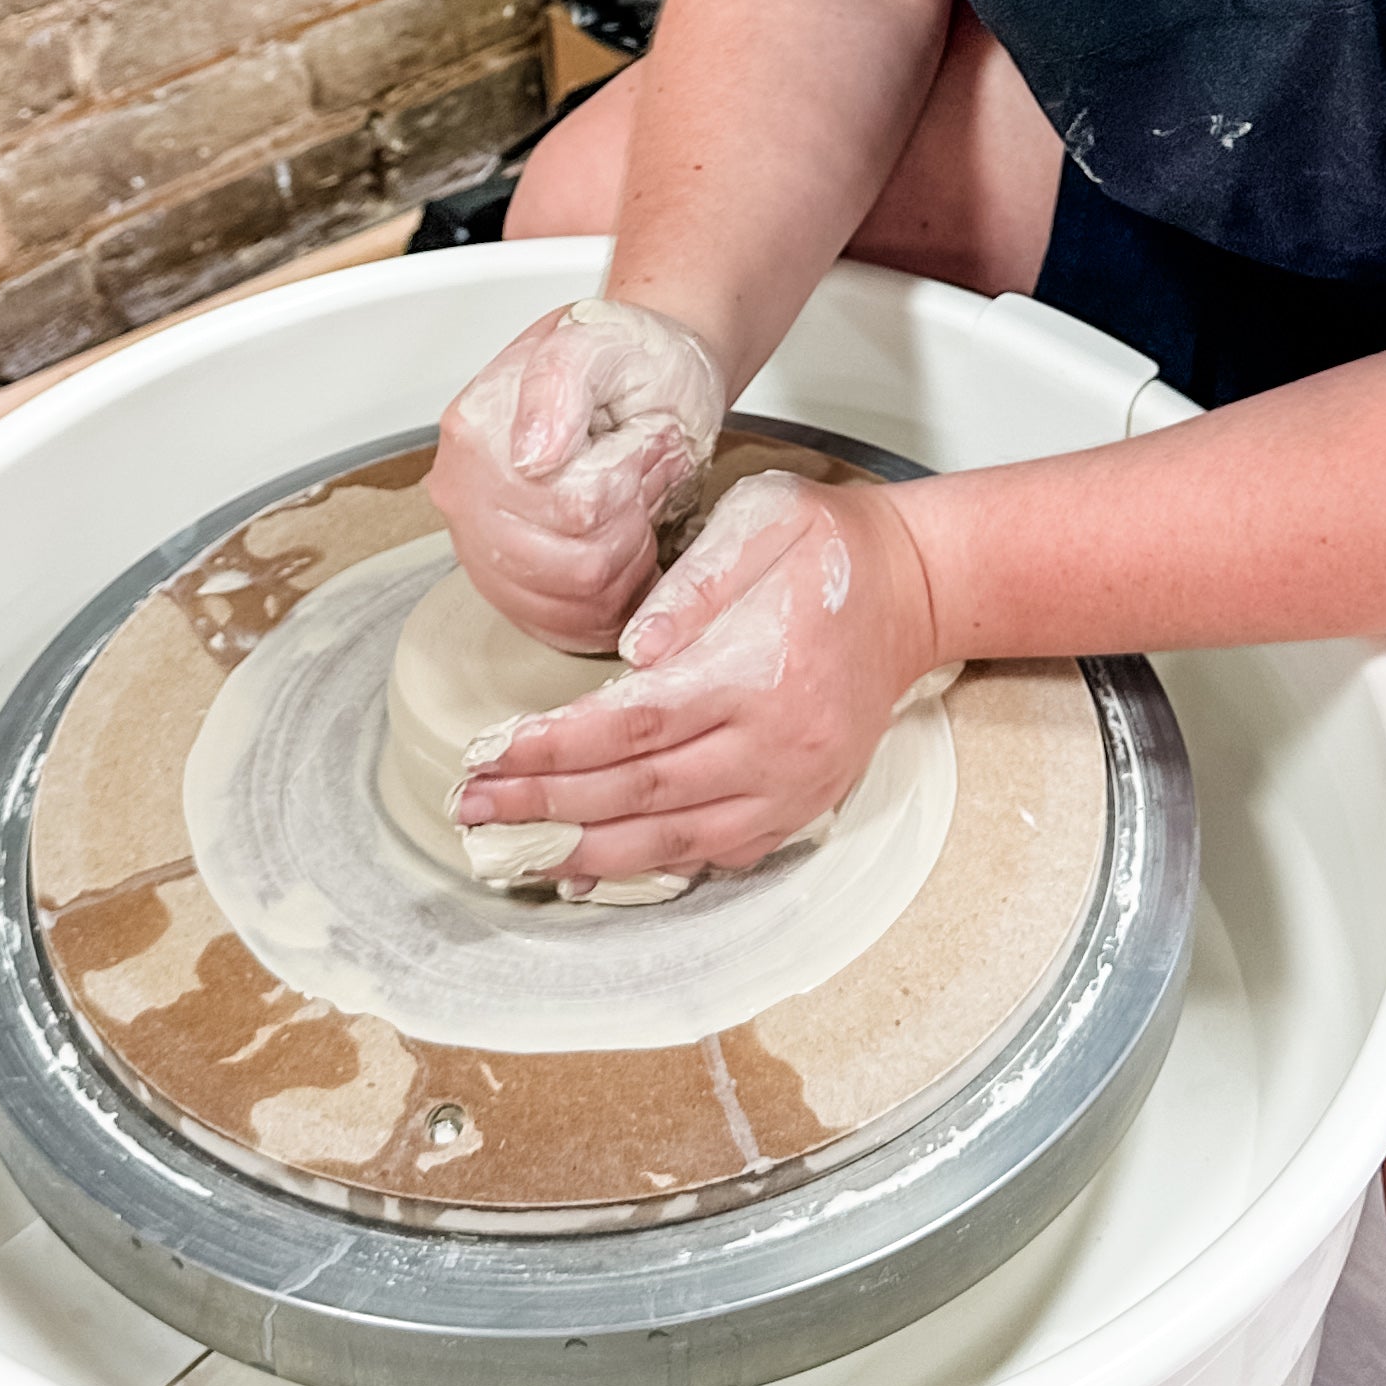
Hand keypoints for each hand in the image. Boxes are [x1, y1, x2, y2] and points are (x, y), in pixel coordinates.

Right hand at [427, 297, 726, 650]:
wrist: (641, 372)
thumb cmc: (629, 360)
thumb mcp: (605, 342)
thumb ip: (561, 383)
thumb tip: (531, 457)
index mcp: (477, 429)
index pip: (574, 509)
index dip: (631, 487)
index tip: (642, 445)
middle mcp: (462, 491)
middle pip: (576, 567)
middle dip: (634, 527)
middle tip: (645, 479)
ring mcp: (476, 542)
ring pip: (574, 603)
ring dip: (629, 564)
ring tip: (635, 510)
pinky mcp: (501, 581)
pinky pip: (561, 627)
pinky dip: (611, 601)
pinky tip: (623, 554)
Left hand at [450, 467, 944, 887]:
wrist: (913, 592)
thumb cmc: (829, 548)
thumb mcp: (763, 518)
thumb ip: (696, 581)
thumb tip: (632, 645)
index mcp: (756, 672)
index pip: (634, 724)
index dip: (556, 748)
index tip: (491, 753)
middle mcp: (775, 745)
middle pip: (639, 791)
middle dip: (546, 805)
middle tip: (472, 807)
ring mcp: (791, 787)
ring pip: (672, 839)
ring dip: (586, 850)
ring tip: (514, 851)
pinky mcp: (800, 806)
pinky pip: (716, 853)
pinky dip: (649, 867)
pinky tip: (593, 866)